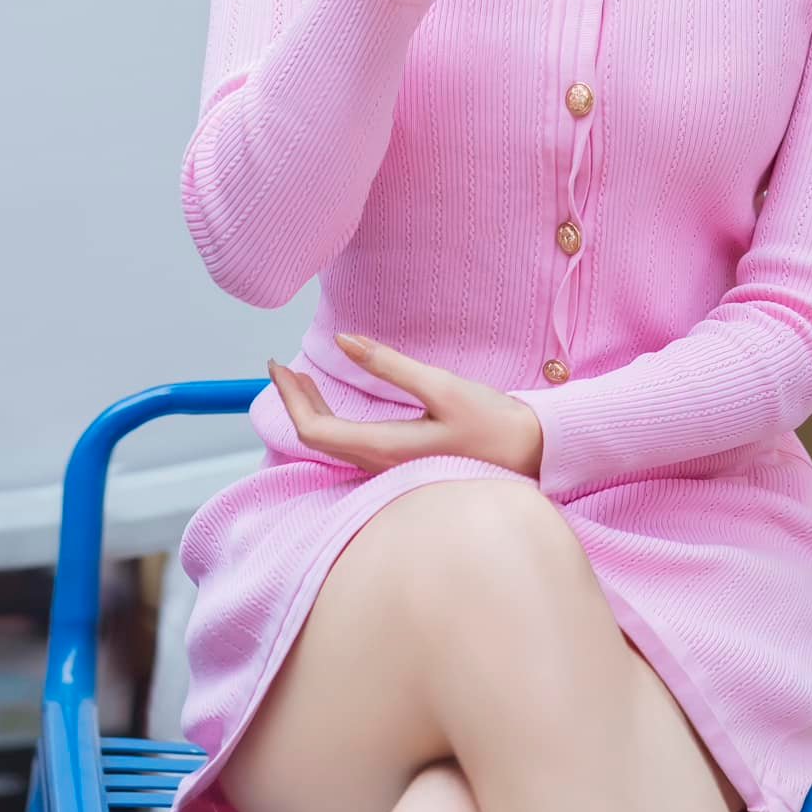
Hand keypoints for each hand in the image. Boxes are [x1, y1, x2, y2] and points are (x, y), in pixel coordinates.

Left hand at [266, 335, 544, 477]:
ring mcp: (391, 471)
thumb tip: (344, 341)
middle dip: (296, 402)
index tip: (278, 366)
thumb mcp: (441, 386)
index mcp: (386, 449)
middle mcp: (381, 467)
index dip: (291, 400)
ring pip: (334, 445)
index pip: (316, 431)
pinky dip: (335, 421)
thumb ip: (389, 365)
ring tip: (303, 380)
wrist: (532, 454)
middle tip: (282, 368)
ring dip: (314, 411)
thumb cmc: (491, 422)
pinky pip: (352, 447)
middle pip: (319, 440)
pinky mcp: (403, 465)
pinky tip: (339, 404)